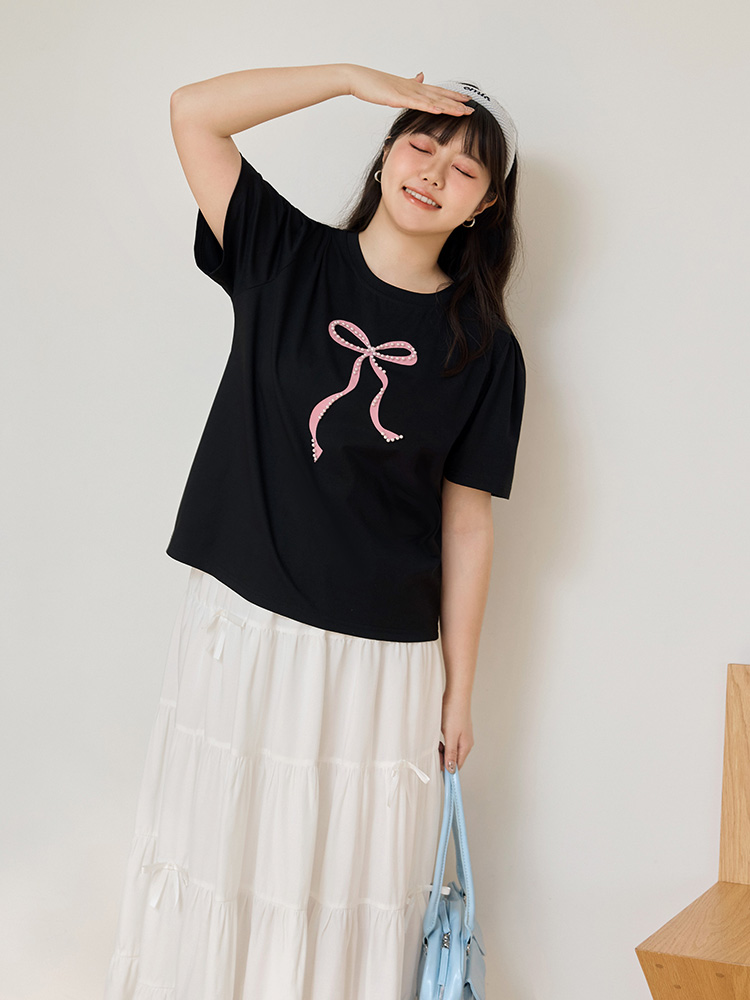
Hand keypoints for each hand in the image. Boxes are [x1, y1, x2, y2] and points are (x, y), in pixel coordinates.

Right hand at [346, 66, 473, 116]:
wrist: (359, 79)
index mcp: (413, 87)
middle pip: (439, 96)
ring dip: (448, 106)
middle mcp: (414, 88)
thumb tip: (421, 75)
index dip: (453, 96)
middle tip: (472, 109)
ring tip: (463, 112)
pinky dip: (430, 107)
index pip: (437, 92)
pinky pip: (417, 104)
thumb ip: (411, 82)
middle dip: (456, 103)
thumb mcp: (396, 84)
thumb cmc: (374, 84)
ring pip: (432, 100)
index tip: (466, 100)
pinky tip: (440, 110)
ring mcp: (407, 92)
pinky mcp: (398, 98)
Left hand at [439, 691, 473, 771]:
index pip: (457, 766)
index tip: (437, 771)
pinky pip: (449, 741)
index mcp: (466, 746)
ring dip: (441, 750)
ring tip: (435, 743)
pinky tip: (437, 736)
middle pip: (453, 758)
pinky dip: (442, 742)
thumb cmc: (454, 712)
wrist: (456, 694)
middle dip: (442, 758)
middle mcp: (465, 742)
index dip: (447, 770)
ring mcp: (461, 735)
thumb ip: (451, 753)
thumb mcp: (450, 736)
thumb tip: (452, 769)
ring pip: (450, 749)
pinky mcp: (456, 729)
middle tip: (433, 752)